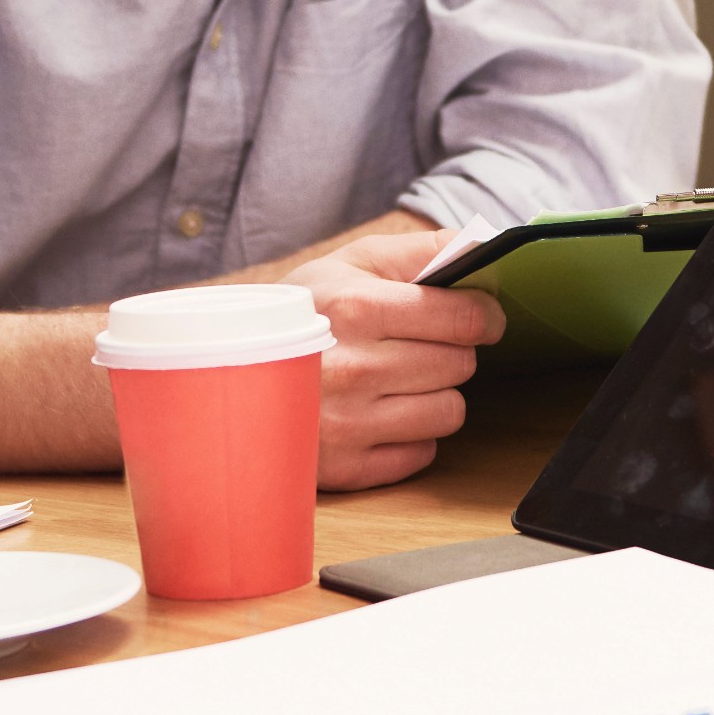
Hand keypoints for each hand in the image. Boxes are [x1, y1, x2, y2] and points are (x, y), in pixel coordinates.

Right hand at [289, 228, 503, 489]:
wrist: (228, 368)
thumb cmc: (302, 311)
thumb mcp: (351, 262)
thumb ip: (423, 250)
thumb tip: (484, 246)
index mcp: (356, 309)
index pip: (463, 318)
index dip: (484, 315)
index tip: (482, 316)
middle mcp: (352, 369)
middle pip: (460, 364)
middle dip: (451, 350)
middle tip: (420, 343)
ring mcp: (347, 424)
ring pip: (450, 412)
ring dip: (436, 393)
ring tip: (400, 377)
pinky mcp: (344, 467)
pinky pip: (422, 453)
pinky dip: (411, 434)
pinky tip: (381, 410)